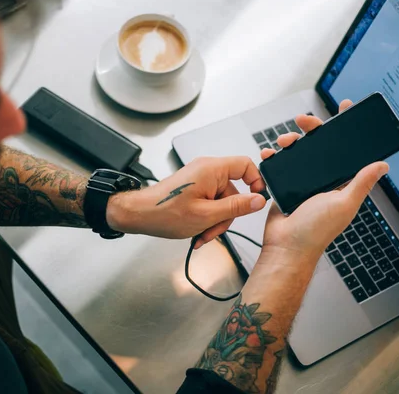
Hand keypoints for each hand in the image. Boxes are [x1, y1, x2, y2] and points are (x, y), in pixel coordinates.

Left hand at [106, 156, 266, 244]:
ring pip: (222, 202)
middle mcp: (206, 170)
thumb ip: (236, 207)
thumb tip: (258, 200)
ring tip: (201, 234)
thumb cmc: (164, 212)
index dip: (256, 182)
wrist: (139, 215)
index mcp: (211, 169)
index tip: (256, 200)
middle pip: (234, 191)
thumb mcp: (207, 214)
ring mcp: (199, 180)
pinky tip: (198, 231)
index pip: (245, 165)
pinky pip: (210, 203)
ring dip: (215, 221)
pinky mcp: (194, 189)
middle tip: (214, 229)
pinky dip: (207, 219)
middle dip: (227, 215)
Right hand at [259, 100, 389, 260]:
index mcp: (340, 183)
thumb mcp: (344, 203)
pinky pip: (280, 164)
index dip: (347, 130)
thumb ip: (361, 182)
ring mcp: (303, 182)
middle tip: (305, 122)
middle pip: (319, 145)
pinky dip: (274, 157)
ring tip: (283, 142)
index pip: (347, 151)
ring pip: (298, 151)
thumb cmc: (316, 231)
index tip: (346, 109)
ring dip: (290, 141)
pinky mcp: (285, 185)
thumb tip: (383, 165)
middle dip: (312, 129)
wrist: (286, 246)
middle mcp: (323, 180)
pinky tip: (270, 154)